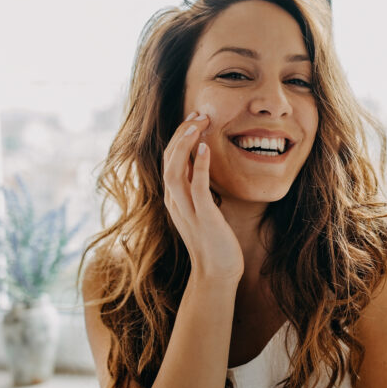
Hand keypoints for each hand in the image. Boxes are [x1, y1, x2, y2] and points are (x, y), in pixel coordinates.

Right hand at [162, 112, 243, 279]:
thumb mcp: (202, 210)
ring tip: (198, 123)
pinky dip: (198, 166)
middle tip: (198, 114)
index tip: (195, 118)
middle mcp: (175, 202)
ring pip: (175, 170)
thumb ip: (198, 189)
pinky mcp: (203, 218)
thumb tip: (201, 166)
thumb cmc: (214, 242)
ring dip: (185, 144)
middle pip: (168, 159)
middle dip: (182, 134)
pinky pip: (196, 187)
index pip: (169, 160)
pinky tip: (205, 148)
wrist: (217, 274)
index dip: (179, 136)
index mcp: (174, 199)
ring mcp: (186, 210)